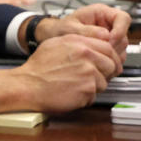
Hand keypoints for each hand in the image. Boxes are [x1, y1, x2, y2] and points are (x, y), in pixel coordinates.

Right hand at [0, 34, 120, 113]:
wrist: (28, 85)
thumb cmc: (38, 68)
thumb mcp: (55, 44)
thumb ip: (76, 42)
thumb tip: (92, 46)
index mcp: (79, 42)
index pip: (108, 48)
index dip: (110, 58)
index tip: (107, 65)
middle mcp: (86, 55)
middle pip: (111, 65)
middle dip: (104, 74)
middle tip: (91, 78)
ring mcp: (88, 72)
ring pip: (104, 82)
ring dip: (94, 87)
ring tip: (76, 86)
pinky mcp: (87, 89)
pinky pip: (95, 95)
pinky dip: (85, 98)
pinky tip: (72, 93)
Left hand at [39, 4, 129, 61]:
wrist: (52, 38)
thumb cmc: (59, 29)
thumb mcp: (70, 27)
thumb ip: (86, 31)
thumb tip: (105, 35)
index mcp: (101, 13)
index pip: (122, 18)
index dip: (121, 29)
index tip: (111, 39)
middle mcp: (107, 25)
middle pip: (123, 36)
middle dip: (114, 46)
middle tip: (102, 53)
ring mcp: (108, 38)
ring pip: (121, 49)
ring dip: (112, 56)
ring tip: (97, 60)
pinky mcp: (106, 50)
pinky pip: (115, 58)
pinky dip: (109, 62)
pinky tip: (97, 65)